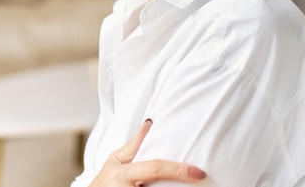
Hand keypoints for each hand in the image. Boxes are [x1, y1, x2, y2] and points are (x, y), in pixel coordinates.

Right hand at [89, 119, 205, 186]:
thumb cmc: (105, 182)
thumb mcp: (115, 161)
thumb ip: (134, 146)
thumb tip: (150, 123)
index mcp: (121, 174)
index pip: (154, 168)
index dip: (178, 170)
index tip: (198, 172)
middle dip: (179, 182)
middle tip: (199, 178)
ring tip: (190, 185)